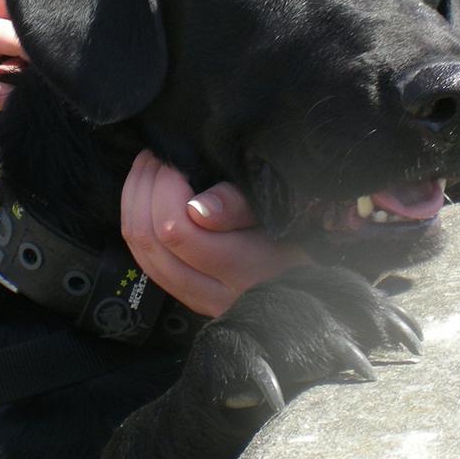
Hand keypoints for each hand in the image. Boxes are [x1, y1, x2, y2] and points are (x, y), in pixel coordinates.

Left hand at [121, 150, 309, 316]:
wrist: (326, 289)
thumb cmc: (312, 236)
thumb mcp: (288, 211)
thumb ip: (241, 206)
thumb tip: (196, 207)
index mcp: (244, 269)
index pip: (177, 228)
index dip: (164, 186)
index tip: (174, 158)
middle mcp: (217, 294)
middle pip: (152, 242)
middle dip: (142, 189)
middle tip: (155, 156)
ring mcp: (202, 302)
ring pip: (143, 256)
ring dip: (134, 206)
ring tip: (147, 171)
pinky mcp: (193, 300)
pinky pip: (150, 266)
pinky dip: (139, 228)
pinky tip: (145, 200)